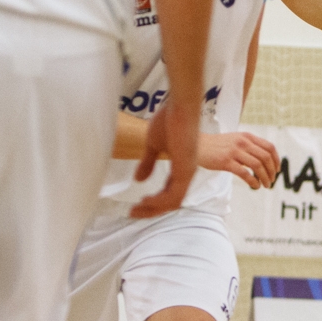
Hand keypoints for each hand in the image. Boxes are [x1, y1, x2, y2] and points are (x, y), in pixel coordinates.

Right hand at [131, 94, 200, 217]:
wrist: (180, 107)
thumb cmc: (170, 120)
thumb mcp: (154, 145)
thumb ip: (148, 163)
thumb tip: (138, 180)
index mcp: (181, 168)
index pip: (169, 193)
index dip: (153, 202)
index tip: (136, 205)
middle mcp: (186, 173)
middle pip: (171, 202)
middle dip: (151, 210)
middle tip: (133, 213)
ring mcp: (187, 173)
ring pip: (172, 202)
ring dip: (153, 208)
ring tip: (137, 209)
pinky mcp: (185, 170)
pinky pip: (173, 195)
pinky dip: (159, 202)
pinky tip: (145, 200)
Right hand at [198, 131, 280, 188]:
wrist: (197, 145)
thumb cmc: (217, 145)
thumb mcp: (235, 140)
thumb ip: (249, 146)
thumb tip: (263, 159)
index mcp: (247, 136)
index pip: (269, 147)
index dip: (276, 159)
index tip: (277, 169)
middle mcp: (242, 142)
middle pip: (265, 157)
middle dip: (272, 171)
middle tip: (271, 181)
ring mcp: (234, 152)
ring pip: (257, 166)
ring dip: (265, 178)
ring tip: (265, 185)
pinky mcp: (226, 162)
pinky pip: (245, 173)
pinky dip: (253, 181)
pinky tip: (255, 186)